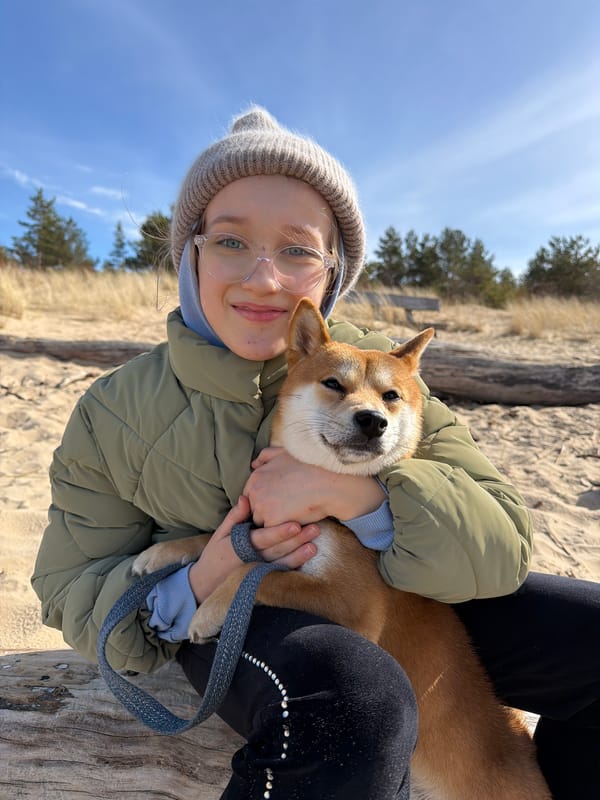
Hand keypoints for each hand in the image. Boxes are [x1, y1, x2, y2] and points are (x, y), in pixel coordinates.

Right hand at [188, 495, 318, 602]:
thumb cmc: (215, 555)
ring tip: (314, 545)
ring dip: (299, 555)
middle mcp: (251, 560)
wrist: (207, 584)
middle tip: (315, 528)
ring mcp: (258, 572)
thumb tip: (246, 498)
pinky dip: (294, 568)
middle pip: (277, 549)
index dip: (280, 532)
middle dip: (297, 540)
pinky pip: (280, 574)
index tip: (295, 523)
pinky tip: (307, 559)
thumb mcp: (220, 533)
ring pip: (282, 563)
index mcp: (240, 546)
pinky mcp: (263, 580)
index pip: (263, 538)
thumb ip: (235, 516)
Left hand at [245, 447, 385, 526]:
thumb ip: (266, 456)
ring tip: (291, 522)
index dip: (266, 501)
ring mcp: (262, 508)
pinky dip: (283, 534)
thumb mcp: (285, 453)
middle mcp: (255, 492)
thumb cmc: (311, 466)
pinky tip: (296, 528)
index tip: (280, 502)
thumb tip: (254, 464)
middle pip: (255, 511)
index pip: (251, 496)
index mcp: (256, 477)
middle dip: (267, 514)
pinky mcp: (272, 523)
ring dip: (273, 526)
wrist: (330, 482)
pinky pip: (273, 535)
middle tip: (286, 512)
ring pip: (262, 525)